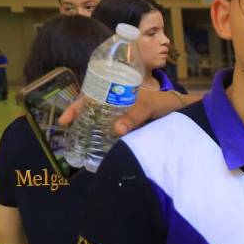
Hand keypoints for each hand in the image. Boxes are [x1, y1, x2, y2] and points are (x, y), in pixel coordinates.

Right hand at [58, 89, 185, 135]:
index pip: (90, 97)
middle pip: (92, 112)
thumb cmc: (162, 103)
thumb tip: (117, 130)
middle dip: (80, 122)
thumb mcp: (147, 107)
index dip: (76, 107)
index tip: (64, 120)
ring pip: (101, 124)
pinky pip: (114, 135)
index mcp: (116, 93)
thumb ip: (134, 117)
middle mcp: (115, 105)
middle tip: (70, 135)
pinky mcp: (129, 130)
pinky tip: (100, 150)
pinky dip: (106, 141)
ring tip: (81, 145)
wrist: (180, 111)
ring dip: (91, 133)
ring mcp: (122, 118)